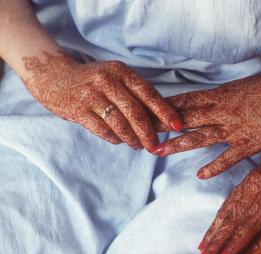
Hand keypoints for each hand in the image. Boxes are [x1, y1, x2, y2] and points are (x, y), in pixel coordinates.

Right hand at [22, 51, 181, 149]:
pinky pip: (103, 130)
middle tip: (156, 146)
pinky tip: (119, 141)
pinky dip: (114, 138)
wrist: (54, 77)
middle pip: (136, 113)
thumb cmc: (94, 82)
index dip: (165, 112)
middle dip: (149, 133)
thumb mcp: (116, 78)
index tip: (178, 126)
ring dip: (132, 139)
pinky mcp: (78, 109)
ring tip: (139, 146)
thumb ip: (136, 94)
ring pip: (120, 125)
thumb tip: (163, 119)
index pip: (149, 94)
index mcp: (121, 72)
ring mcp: (92, 95)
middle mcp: (107, 81)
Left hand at [153, 73, 260, 177]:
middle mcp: (223, 112)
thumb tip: (209, 99)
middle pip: (186, 118)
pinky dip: (213, 167)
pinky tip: (199, 175)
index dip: (164, 105)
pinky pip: (227, 158)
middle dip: (162, 124)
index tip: (146, 109)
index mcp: (222, 95)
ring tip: (158, 151)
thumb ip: (224, 95)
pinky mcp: (248, 144)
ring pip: (199, 137)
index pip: (186, 100)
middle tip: (140, 130)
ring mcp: (235, 129)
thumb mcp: (244, 86)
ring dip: (177, 145)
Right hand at [198, 126, 260, 253]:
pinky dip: (222, 214)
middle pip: (233, 215)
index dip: (235, 242)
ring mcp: (251, 179)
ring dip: (215, 227)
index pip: (249, 222)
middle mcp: (256, 184)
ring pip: (228, 206)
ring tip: (202, 245)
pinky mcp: (251, 176)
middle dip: (217, 238)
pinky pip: (232, 198)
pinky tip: (215, 227)